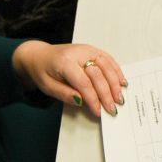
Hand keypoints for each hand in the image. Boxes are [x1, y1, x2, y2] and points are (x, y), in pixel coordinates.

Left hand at [12, 40, 126, 118]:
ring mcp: (87, 49)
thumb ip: (64, 94)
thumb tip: (81, 101)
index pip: (84, 83)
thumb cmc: (43, 71)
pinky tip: (122, 82)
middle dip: (107, 94)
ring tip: (119, 97)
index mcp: (65, 62)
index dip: (93, 99)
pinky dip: (116, 70)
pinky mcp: (92, 49)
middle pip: (98, 75)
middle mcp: (78, 53)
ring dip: (115, 83)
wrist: (40, 55)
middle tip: (112, 109)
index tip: (98, 112)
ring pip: (106, 66)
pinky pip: (108, 59)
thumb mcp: (47, 86)